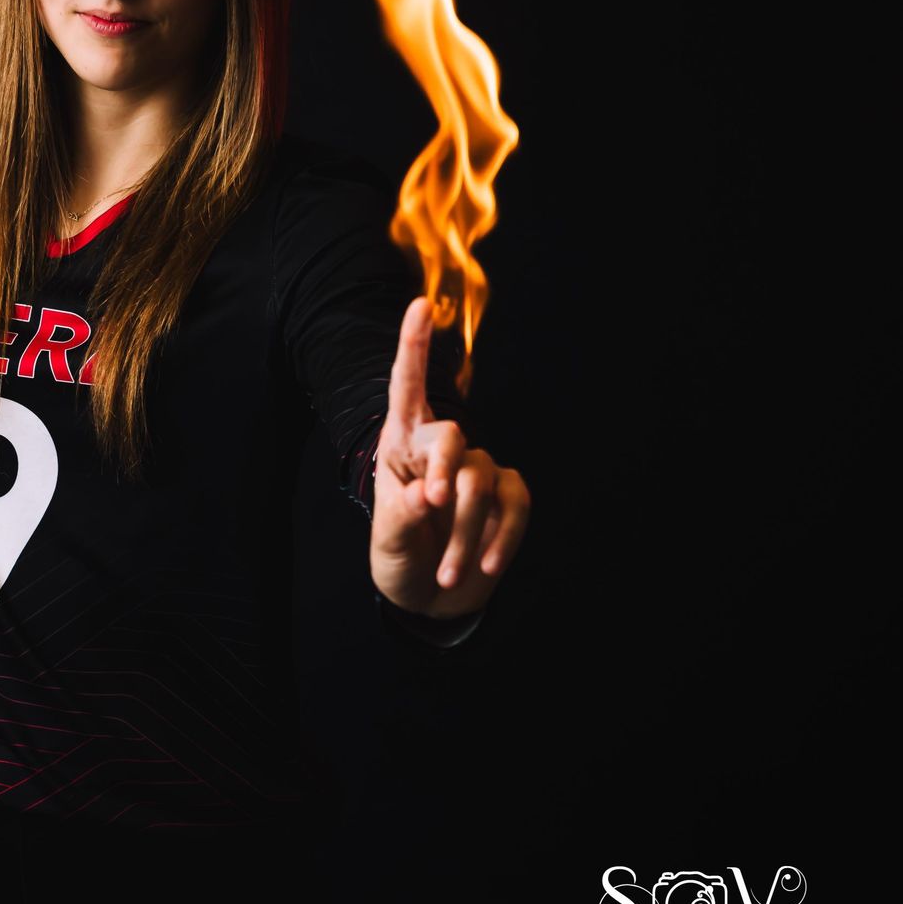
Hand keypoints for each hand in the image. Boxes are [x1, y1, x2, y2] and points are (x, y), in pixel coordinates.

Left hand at [369, 296, 530, 618]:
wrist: (429, 597)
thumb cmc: (399, 559)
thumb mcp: (387, 544)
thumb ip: (401, 519)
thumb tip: (428, 494)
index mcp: (400, 445)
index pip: (405, 389)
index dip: (414, 346)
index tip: (421, 306)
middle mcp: (440, 448)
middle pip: (451, 435)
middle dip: (444, 469)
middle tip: (434, 505)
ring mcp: (478, 469)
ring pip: (480, 482)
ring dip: (464, 533)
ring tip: (447, 575)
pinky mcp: (507, 496)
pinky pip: (515, 505)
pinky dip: (500, 538)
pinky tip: (485, 565)